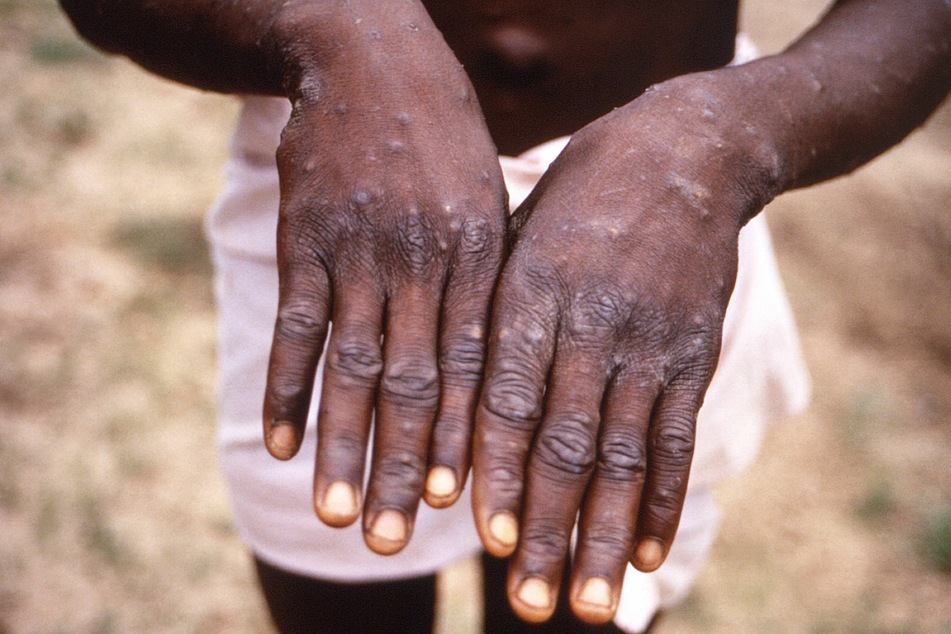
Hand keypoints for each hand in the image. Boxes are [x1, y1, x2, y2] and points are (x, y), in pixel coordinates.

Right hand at [261, 4, 506, 554]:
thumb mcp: (487, 199)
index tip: (461, 505)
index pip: (475, 366)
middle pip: (415, 383)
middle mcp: (422, 262)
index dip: (467, 438)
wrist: (371, 59)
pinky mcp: (306, 241)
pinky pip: (295, 326)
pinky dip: (284, 386)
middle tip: (398, 539)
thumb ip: (490, 279)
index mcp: (478, 257)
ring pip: (351, 367)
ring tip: (338, 513)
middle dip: (406, 465)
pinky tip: (277, 442)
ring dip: (343, 445)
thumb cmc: (443, 140)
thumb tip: (498, 365)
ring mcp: (359, 252)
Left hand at [472, 73, 777, 622]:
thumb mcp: (519, 234)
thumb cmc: (578, 199)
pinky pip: (676, 436)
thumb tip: (448, 402)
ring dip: (602, 534)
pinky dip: (661, 499)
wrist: (683, 154)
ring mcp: (649, 341)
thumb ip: (490, 314)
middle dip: (545, 527)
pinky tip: (645, 552)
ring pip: (623, 454)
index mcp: (531, 290)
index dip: (496, 469)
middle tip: (528, 602)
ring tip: (585, 604)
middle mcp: (591, 322)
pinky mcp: (693, 353)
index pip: (507, 396)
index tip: (483, 537)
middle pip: (565, 442)